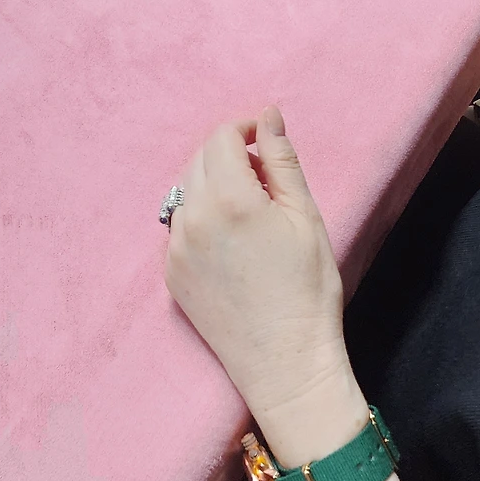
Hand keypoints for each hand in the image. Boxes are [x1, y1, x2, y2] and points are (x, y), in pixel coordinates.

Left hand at [165, 108, 360, 460]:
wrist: (287, 364)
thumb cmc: (308, 290)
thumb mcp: (305, 217)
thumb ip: (281, 160)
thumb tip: (268, 116)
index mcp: (229, 199)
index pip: (222, 138)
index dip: (246, 130)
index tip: (266, 141)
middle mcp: (192, 218)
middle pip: (200, 159)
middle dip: (229, 155)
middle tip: (264, 178)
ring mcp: (175, 249)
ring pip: (186, 191)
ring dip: (213, 184)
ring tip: (250, 211)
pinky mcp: (171, 274)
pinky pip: (180, 226)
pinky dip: (201, 217)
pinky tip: (231, 241)